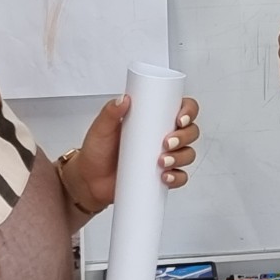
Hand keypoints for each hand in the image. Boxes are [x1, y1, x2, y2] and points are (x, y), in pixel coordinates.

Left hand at [72, 96, 201, 207]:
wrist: (88, 180)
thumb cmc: (96, 150)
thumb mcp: (101, 127)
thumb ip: (110, 111)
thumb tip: (124, 99)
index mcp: (154, 118)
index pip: (182, 108)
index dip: (189, 111)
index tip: (180, 118)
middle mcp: (163, 135)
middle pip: (190, 131)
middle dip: (185, 136)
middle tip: (167, 142)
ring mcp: (165, 156)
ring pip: (188, 154)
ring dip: (181, 157)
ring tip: (162, 161)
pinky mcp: (162, 176)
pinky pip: (180, 177)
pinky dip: (177, 177)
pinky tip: (165, 177)